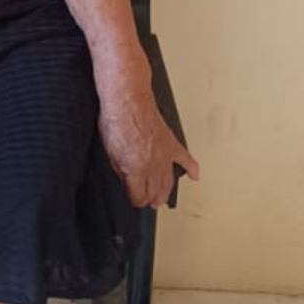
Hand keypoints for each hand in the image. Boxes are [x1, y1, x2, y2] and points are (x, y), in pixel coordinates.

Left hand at [98, 88, 199, 208]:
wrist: (129, 101)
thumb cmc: (117, 121)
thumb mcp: (109, 152)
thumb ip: (120, 170)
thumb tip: (125, 179)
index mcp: (136, 169)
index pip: (139, 196)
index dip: (135, 200)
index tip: (134, 200)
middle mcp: (153, 165)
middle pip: (155, 191)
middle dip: (150, 199)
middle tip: (148, 202)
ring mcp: (165, 155)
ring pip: (169, 181)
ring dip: (166, 192)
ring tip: (163, 199)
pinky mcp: (172, 144)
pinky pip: (187, 160)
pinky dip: (192, 169)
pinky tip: (194, 176)